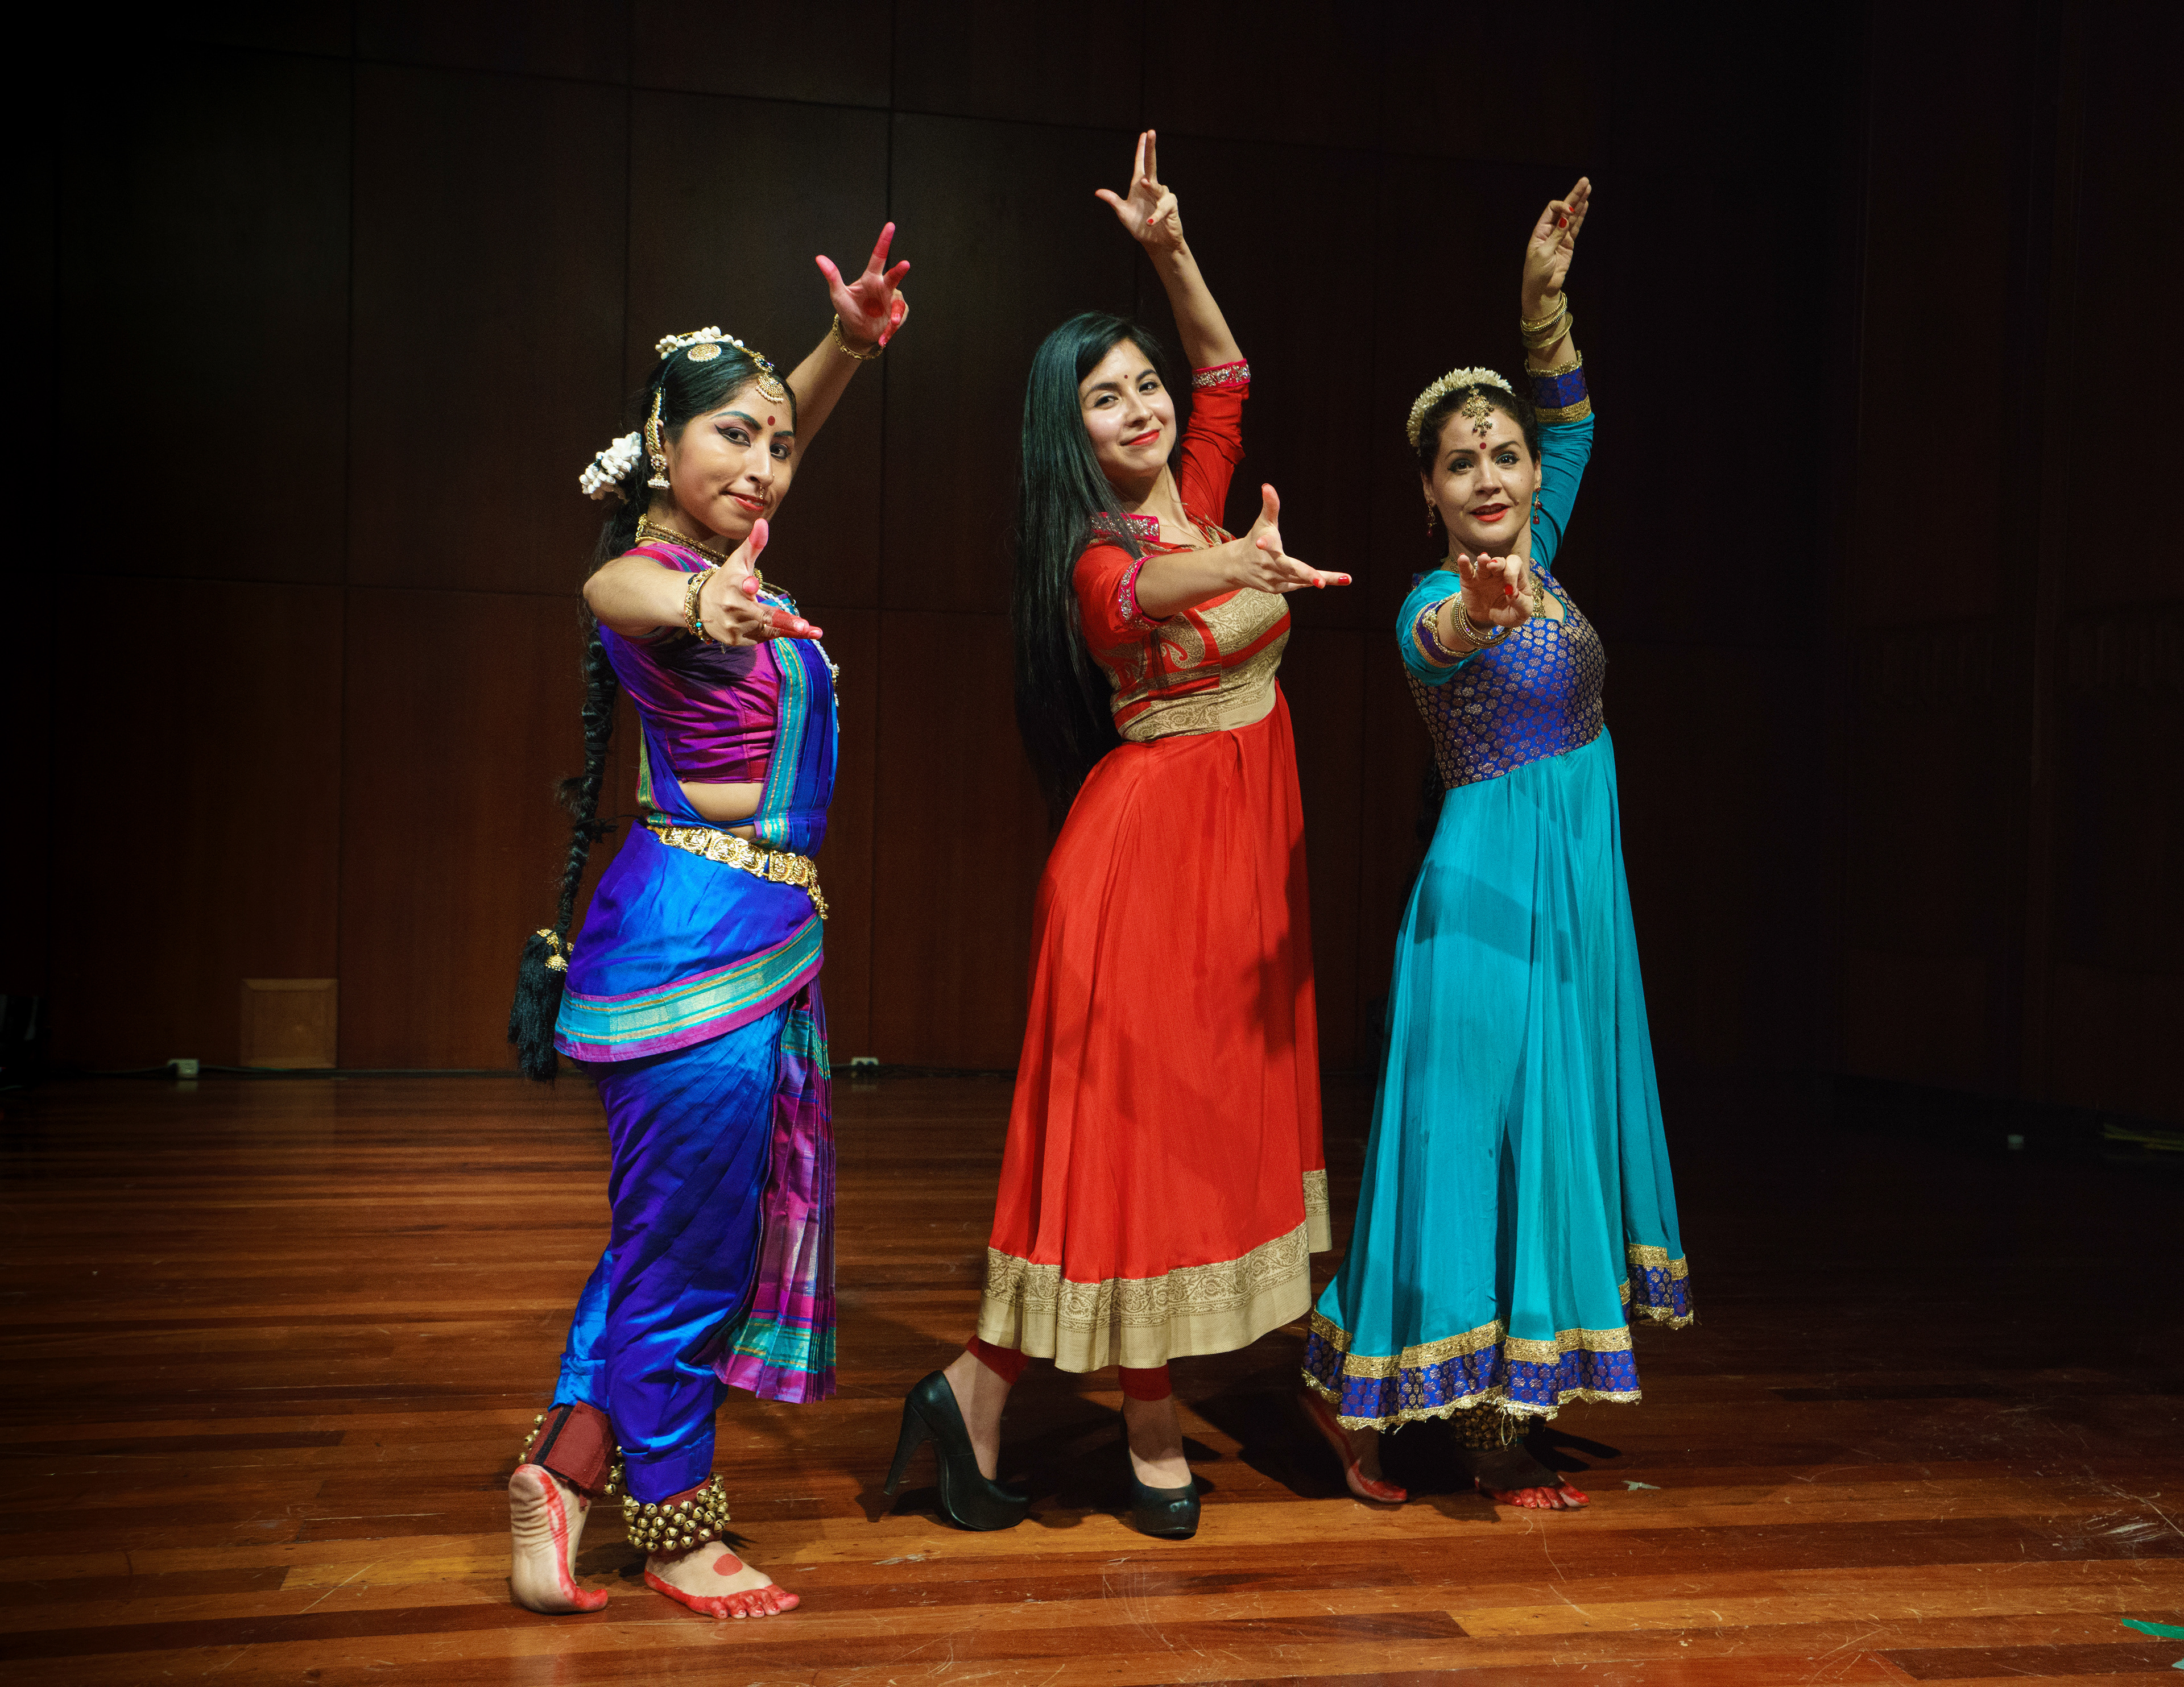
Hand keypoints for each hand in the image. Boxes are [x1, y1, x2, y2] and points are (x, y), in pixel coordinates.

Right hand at [695, 521, 825, 643]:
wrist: (699, 605)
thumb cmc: (726, 580)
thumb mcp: (739, 561)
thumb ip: (754, 544)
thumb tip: (763, 522)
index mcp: (733, 584)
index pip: (741, 585)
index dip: (747, 585)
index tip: (752, 584)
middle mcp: (732, 607)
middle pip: (762, 616)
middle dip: (784, 622)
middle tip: (804, 626)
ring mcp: (734, 626)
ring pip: (767, 630)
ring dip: (789, 630)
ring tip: (811, 631)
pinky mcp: (736, 640)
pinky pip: (762, 639)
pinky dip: (776, 634)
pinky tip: (793, 631)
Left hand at [815, 222, 910, 349]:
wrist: (856, 332)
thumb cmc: (848, 310)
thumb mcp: (838, 294)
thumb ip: (832, 276)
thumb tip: (819, 257)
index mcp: (870, 278)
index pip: (878, 257)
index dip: (884, 241)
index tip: (890, 225)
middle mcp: (883, 287)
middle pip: (893, 276)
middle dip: (899, 271)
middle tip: (905, 264)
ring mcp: (892, 301)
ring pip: (898, 303)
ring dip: (895, 315)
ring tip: (891, 324)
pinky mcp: (897, 315)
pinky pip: (898, 319)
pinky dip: (891, 330)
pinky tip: (883, 338)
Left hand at [1095, 129, 1183, 254]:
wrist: (1156, 242)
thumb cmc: (1140, 226)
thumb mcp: (1123, 213)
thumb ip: (1113, 201)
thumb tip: (1098, 192)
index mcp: (1139, 185)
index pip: (1140, 163)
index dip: (1142, 149)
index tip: (1144, 133)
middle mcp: (1152, 187)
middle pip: (1152, 164)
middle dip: (1151, 148)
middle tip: (1151, 132)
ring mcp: (1163, 195)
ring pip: (1157, 187)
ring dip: (1151, 186)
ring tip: (1144, 184)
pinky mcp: (1171, 207)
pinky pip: (1163, 207)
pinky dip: (1156, 214)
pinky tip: (1150, 221)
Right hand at [1235, 485, 1349, 593]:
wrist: (1237, 566)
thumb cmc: (1254, 540)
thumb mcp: (1262, 522)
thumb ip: (1270, 506)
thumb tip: (1267, 486)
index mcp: (1265, 546)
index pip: (1267, 544)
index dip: (1265, 542)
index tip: (1262, 543)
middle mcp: (1269, 566)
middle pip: (1291, 570)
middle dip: (1308, 575)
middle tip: (1321, 583)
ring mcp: (1273, 580)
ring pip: (1301, 581)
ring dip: (1324, 579)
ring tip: (1345, 579)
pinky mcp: (1277, 589)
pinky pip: (1299, 585)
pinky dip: (1312, 581)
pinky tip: (1327, 579)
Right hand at [1453, 549, 1534, 630]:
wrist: (1490, 620)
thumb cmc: (1509, 613)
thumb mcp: (1522, 613)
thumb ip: (1521, 603)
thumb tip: (1512, 593)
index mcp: (1515, 577)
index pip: (1515, 566)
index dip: (1512, 574)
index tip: (1509, 592)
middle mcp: (1500, 573)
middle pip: (1501, 561)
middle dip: (1498, 563)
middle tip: (1493, 566)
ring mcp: (1484, 576)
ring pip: (1484, 564)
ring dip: (1483, 561)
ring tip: (1482, 559)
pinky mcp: (1470, 581)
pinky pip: (1467, 571)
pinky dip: (1464, 564)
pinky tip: (1462, 558)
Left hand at [1522, 176, 1590, 314]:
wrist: (1542, 290)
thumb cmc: (1536, 273)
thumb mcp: (1543, 253)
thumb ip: (1556, 236)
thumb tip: (1566, 219)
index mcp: (1539, 231)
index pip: (1552, 210)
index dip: (1561, 207)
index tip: (1568, 212)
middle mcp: (1550, 231)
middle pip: (1564, 209)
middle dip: (1574, 195)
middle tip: (1585, 181)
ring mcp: (1560, 237)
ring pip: (1572, 216)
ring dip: (1580, 202)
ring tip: (1588, 188)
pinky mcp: (1568, 245)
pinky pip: (1576, 228)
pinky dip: (1581, 216)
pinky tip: (1586, 204)